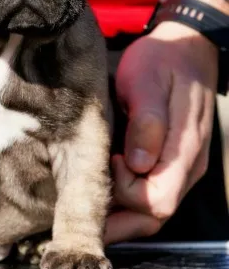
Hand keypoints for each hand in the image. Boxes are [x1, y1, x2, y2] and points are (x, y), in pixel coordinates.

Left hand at [105, 11, 218, 242]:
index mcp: (184, 150)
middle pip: (154, 217)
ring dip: (121, 214)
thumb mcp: (147, 80)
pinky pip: (153, 192)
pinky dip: (128, 199)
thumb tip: (137, 164)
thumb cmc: (163, 60)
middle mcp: (187, 167)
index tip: (106, 162)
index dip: (126, 193)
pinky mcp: (173, 160)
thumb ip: (147, 122)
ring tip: (87, 203)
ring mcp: (182, 166)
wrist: (186, 47)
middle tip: (81, 207)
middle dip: (117, 221)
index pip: (156, 201)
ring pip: (152, 210)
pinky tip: (105, 188)